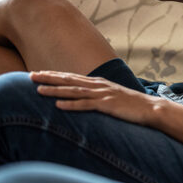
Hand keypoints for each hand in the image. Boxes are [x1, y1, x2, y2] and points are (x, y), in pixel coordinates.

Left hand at [31, 70, 162, 125]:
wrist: (151, 108)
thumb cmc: (132, 105)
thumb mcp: (113, 97)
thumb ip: (98, 96)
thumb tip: (85, 99)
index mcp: (99, 83)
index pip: (72, 77)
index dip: (54, 75)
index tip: (38, 73)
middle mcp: (99, 85)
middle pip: (69, 80)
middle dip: (49, 78)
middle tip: (30, 75)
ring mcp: (103, 94)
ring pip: (74, 91)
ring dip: (55, 90)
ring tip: (38, 90)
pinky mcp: (108, 105)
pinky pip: (86, 105)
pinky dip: (72, 104)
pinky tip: (59, 105)